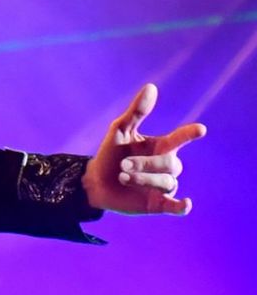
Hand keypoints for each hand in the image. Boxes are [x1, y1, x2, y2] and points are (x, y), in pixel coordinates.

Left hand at [82, 83, 206, 214]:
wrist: (94, 181)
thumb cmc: (109, 153)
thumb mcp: (119, 130)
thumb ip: (137, 112)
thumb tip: (151, 87)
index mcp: (160, 146)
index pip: (179, 139)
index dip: (189, 134)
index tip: (199, 129)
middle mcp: (165, 165)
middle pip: (170, 164)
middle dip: (145, 164)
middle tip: (123, 164)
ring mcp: (163, 185)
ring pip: (167, 182)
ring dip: (144, 179)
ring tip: (123, 176)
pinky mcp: (158, 204)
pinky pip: (176, 207)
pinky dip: (182, 206)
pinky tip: (185, 204)